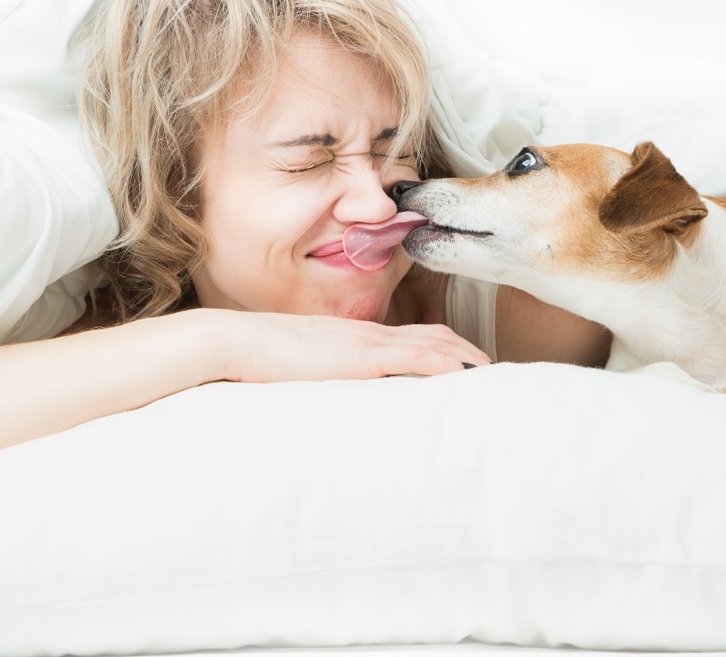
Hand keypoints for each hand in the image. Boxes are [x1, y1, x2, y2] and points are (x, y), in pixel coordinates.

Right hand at [208, 310, 491, 383]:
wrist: (233, 342)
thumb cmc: (258, 358)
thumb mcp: (301, 366)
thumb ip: (324, 374)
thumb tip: (335, 392)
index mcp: (357, 335)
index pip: (415, 334)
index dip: (446, 347)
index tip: (467, 364)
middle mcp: (369, 332)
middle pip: (435, 334)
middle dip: (467, 352)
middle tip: (493, 371)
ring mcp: (367, 342)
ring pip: (434, 343)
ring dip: (466, 358)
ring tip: (491, 376)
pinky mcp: (361, 357)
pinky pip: (414, 356)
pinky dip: (444, 364)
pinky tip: (464, 377)